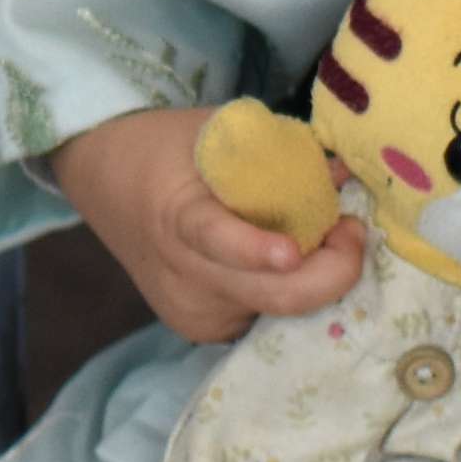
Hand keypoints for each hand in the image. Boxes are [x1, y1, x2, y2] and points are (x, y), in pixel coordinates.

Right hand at [46, 105, 367, 347]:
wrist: (108, 182)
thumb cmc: (170, 148)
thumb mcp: (221, 131)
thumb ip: (282, 153)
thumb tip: (342, 177)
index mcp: (178, 214)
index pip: (215, 238)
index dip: (255, 250)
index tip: (292, 252)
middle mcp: (184, 275)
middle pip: (271, 297)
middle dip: (331, 273)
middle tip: (352, 231)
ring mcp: (193, 311)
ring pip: (277, 312)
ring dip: (312, 281)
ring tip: (316, 239)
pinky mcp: (200, 330)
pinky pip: (262, 317)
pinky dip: (284, 291)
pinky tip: (281, 263)